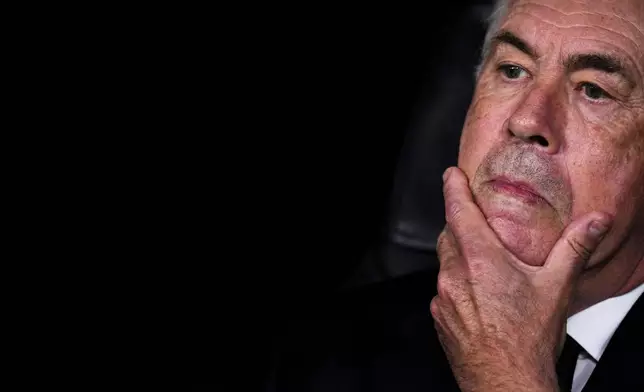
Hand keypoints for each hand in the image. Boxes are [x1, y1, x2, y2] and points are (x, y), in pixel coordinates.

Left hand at [430, 167, 611, 391]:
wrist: (505, 382)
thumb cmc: (527, 339)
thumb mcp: (556, 288)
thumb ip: (573, 249)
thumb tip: (595, 222)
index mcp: (479, 259)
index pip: (457, 210)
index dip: (453, 188)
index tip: (451, 175)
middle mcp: (454, 275)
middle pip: (448, 235)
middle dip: (459, 223)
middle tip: (476, 220)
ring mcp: (443, 297)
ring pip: (444, 262)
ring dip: (458, 255)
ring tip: (482, 261)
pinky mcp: (440, 316)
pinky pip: (443, 289)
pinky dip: (456, 283)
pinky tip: (477, 295)